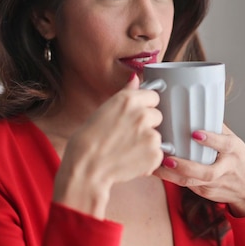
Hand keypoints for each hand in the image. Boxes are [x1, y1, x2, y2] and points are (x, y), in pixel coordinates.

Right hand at [53, 74, 163, 217]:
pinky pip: (158, 154)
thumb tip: (135, 78)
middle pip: (157, 115)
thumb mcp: (104, 109)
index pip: (153, 96)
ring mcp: (151, 135)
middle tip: (127, 134)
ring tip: (126, 149)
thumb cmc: (89, 139)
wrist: (86, 167)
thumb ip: (125, 93)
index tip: (134, 115)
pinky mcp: (155, 154)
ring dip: (147, 142)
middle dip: (147, 124)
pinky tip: (130, 160)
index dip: (144, 106)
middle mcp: (142, 114)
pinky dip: (148, 159)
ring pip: (157, 135)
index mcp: (129, 99)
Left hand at [153, 124, 244, 216]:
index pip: (224, 145)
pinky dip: (173, 179)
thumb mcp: (235, 142)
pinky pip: (188, 186)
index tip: (195, 134)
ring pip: (194, 182)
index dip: (211, 140)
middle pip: (208, 172)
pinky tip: (159, 171)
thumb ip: (217, 129)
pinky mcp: (207, 192)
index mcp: (234, 151)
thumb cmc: (239, 160)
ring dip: (174, 175)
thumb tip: (198, 109)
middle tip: (169, 159)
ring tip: (158, 166)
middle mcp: (226, 168)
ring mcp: (216, 183)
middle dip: (186, 166)